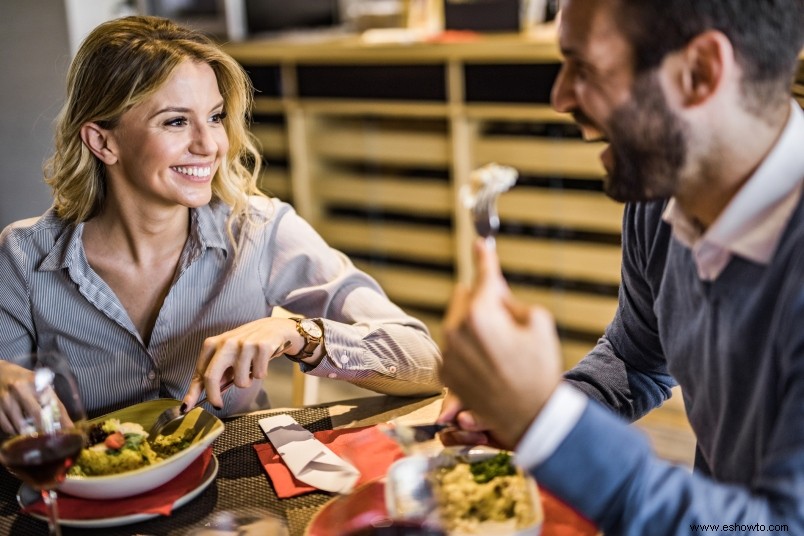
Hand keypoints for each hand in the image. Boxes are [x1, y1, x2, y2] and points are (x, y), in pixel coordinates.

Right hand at [0, 361, 73, 434]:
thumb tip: (68, 425)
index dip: (61, 418)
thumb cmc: (24, 381)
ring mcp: (6, 398)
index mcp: (37, 382)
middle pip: (37, 413)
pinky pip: (6, 425)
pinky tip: (19, 433)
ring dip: (28, 433)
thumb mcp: (40, 385)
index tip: (66, 431)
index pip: (53, 402)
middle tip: (49, 438)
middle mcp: (21, 388)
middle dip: (44, 428)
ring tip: (34, 439)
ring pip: (20, 423)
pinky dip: (14, 432)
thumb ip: (53, 402)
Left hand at [184, 317, 299, 409]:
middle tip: (218, 404)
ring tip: (251, 369)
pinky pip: (258, 375)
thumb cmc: (248, 344)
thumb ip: (217, 371)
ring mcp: (244, 344)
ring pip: (240, 381)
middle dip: (213, 396)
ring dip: (247, 381)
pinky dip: (261, 373)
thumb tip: (204, 393)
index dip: (193, 391)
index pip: (200, 372)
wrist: (275, 327)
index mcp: (213, 343)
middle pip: (211, 377)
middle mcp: (226, 343)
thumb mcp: (228, 353)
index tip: (188, 406)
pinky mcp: (261, 347)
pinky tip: (263, 362)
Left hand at [439, 239, 562, 448]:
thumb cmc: (540, 371)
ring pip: (458, 321)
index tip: (480, 243)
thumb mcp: (539, 324)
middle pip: (466, 296)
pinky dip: (468, 347)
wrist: (530, 419)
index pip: (483, 276)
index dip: (485, 257)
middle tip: (507, 318)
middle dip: (483, 301)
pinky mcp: (445, 372)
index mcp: (480, 314)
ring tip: (502, 349)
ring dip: (475, 325)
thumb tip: (494, 294)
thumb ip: (512, 300)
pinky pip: (454, 345)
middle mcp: (456, 331)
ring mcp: (447, 353)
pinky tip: (491, 364)